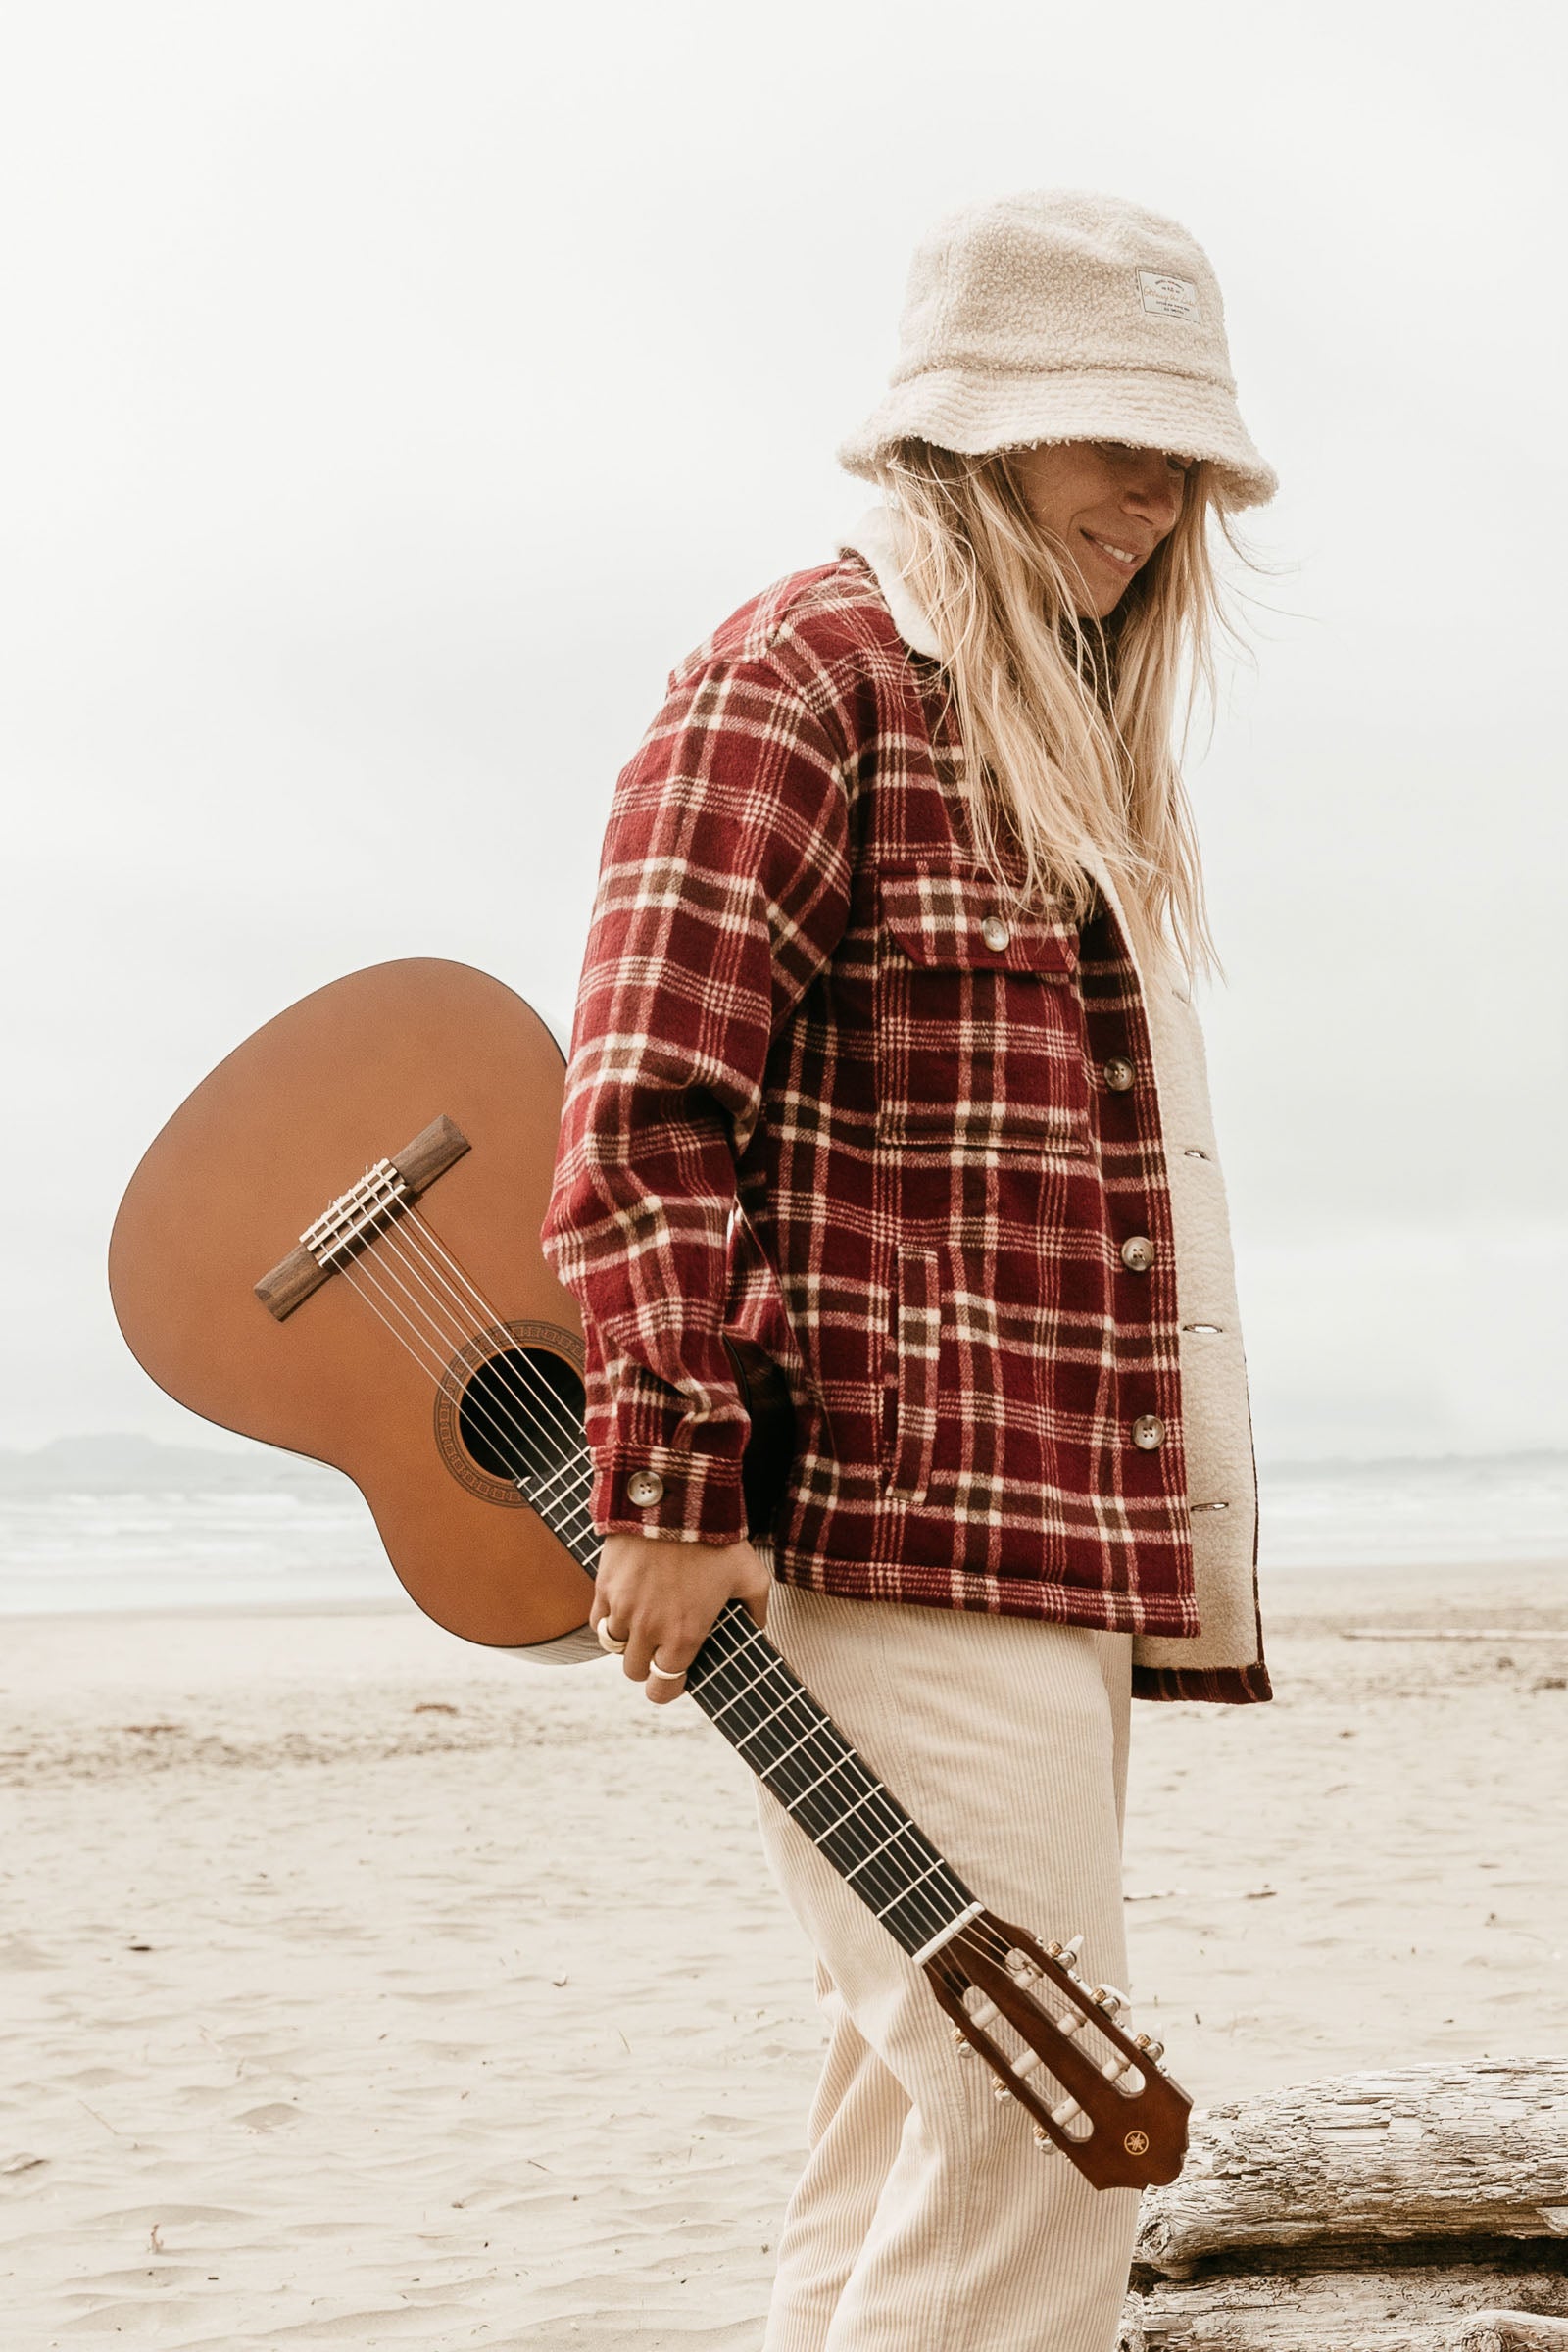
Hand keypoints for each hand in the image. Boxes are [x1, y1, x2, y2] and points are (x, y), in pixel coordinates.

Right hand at [593, 1530, 770, 1704]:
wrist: (677, 1499)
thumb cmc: (718, 1539)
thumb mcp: (752, 1577)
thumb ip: (756, 1612)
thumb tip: (756, 1630)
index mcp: (683, 1635)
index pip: (662, 1689)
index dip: (667, 1688)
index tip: (673, 1678)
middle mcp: (648, 1629)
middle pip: (634, 1671)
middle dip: (647, 1664)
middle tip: (661, 1646)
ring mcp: (622, 1608)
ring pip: (613, 1646)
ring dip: (627, 1641)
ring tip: (643, 1623)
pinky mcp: (604, 1586)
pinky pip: (596, 1621)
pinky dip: (608, 1621)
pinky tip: (624, 1608)